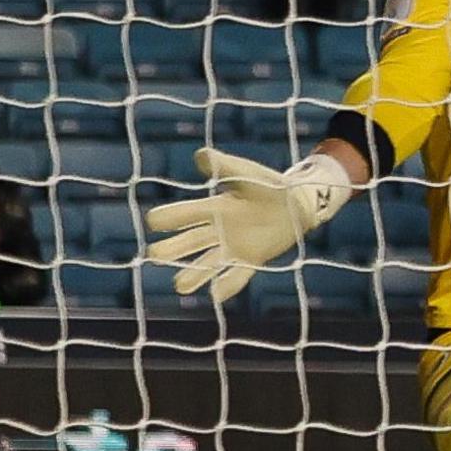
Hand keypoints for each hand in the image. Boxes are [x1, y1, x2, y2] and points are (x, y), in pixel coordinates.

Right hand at [141, 148, 350, 302]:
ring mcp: (234, 246)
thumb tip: (200, 155)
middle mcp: (218, 230)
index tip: (154, 221)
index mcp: (214, 208)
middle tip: (154, 255)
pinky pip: (238, 275)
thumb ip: (224, 166)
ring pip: (209, 262)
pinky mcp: (252, 258)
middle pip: (191, 241)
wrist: (297, 203)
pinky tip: (216, 295)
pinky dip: (228, 284)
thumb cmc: (267, 185)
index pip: (187, 214)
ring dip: (195, 274)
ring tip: (180, 286)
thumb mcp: (246, 173)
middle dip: (173, 249)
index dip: (170, 216)